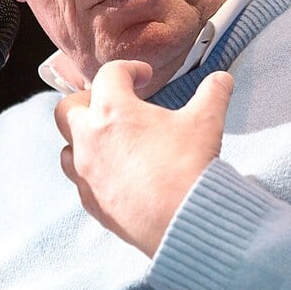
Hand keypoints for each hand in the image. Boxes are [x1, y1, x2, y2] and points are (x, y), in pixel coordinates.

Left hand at [55, 60, 233, 256]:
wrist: (181, 220)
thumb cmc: (187, 165)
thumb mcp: (206, 121)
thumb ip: (213, 93)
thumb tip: (223, 79)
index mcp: (112, 110)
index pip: (109, 74)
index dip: (129, 69)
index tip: (145, 77)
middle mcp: (89, 138)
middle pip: (67, 108)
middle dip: (87, 100)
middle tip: (113, 104)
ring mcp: (86, 173)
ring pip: (67, 146)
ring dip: (83, 138)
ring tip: (110, 140)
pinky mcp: (91, 202)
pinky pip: (80, 180)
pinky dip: (92, 171)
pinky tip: (116, 173)